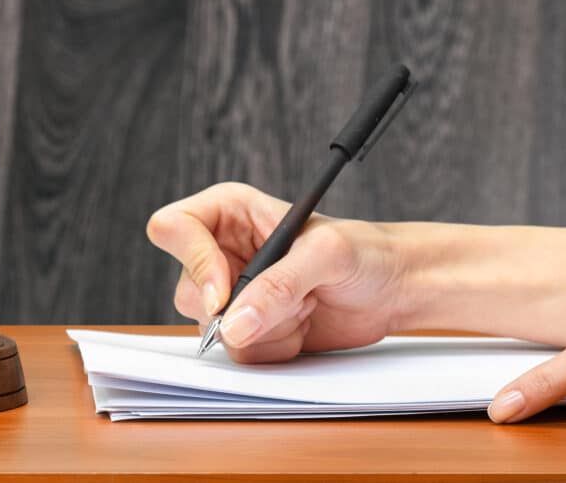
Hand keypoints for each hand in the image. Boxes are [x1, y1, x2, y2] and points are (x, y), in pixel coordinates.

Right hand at [146, 182, 405, 362]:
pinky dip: (275, 348)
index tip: (224, 293)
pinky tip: (303, 326)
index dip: (192, 262)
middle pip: (188, 289)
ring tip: (304, 306)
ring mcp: (233, 294)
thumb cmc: (364, 251)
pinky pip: (238, 354)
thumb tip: (233, 323)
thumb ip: (277, 286)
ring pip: (211, 329)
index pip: (173, 228)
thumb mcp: (325, 255)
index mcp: (228, 212)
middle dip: (238, 307)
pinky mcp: (249, 329)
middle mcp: (222, 252)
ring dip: (266, 329)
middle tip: (288, 301)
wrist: (393, 288)